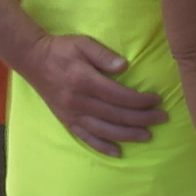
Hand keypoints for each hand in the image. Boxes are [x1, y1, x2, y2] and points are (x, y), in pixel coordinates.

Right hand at [19, 34, 168, 155]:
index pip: (120, 96)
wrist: (33, 60)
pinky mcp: (66, 121)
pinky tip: (118, 152)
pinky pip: (86, 138)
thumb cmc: (61, 49)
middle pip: (116, 115)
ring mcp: (72, 114)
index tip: (157, 100)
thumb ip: (104, 55)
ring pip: (105, 130)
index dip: (141, 100)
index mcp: (85, 81)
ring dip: (128, 135)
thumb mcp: (83, 43)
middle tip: (162, 118)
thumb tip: (124, 67)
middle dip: (142, 119)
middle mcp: (79, 102)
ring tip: (148, 136)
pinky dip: (103, 147)